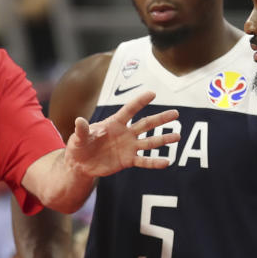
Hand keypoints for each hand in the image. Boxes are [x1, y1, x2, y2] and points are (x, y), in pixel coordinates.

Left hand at [63, 91, 178, 177]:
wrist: (80, 164)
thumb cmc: (79, 146)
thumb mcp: (78, 138)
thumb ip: (82, 130)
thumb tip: (79, 121)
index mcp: (114, 123)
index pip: (129, 110)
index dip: (140, 102)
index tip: (152, 94)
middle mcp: (125, 133)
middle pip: (146, 124)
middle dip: (160, 119)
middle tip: (176, 113)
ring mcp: (128, 147)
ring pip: (149, 142)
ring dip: (163, 139)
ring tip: (178, 137)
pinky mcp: (128, 160)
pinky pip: (144, 161)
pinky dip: (154, 162)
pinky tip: (166, 162)